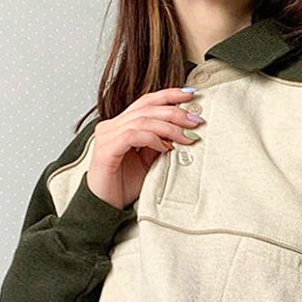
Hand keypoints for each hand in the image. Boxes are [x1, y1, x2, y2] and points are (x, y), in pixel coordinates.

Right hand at [86, 87, 204, 209]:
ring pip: (142, 121)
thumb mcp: (148, 161)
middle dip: (175, 112)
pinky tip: (165, 147)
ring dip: (169, 127)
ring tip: (187, 136)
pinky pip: (132, 136)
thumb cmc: (123, 185)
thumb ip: (160, 144)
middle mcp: (111, 126)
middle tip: (196, 121)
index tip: (191, 94)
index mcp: (121, 124)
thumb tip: (184, 132)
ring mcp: (107, 136)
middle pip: (147, 108)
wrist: (105, 207)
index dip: (168, 95)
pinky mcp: (106, 149)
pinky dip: (151, 139)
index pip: (146, 102)